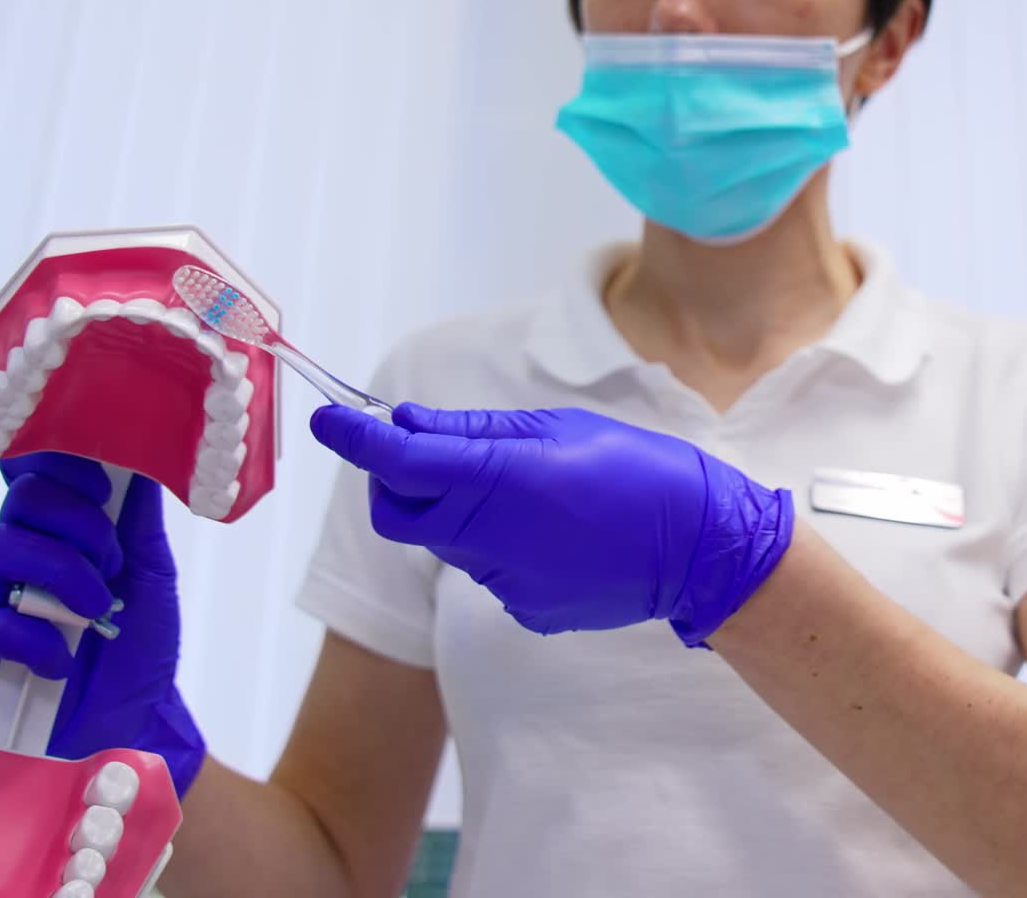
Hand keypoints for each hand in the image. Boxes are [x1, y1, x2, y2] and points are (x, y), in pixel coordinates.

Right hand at [0, 451, 204, 796]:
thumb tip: (139, 458)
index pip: (41, 473)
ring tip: (98, 610)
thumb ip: (139, 518)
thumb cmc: (140, 641)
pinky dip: (33, 639)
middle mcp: (21, 555)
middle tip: (112, 564)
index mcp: (61, 529)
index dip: (65, 468)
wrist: (134, 717)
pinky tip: (64, 657)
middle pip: (21, 501)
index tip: (102, 489)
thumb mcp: (154, 572)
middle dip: (77, 525)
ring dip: (61, 575)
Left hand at [309, 404, 792, 645]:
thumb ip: (474, 431)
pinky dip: (493, 542)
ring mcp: (503, 580)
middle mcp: (489, 535)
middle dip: (395, 478)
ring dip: (453, 508)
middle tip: (423, 449)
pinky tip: (547, 530)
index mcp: (499, 477)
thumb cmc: (635, 468)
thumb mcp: (555, 429)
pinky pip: (483, 568)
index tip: (327, 417)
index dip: (353, 436)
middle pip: (400, 512)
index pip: (398, 458)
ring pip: (442, 539)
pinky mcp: (521, 609)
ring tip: (519, 487)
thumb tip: (407, 422)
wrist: (699, 547)